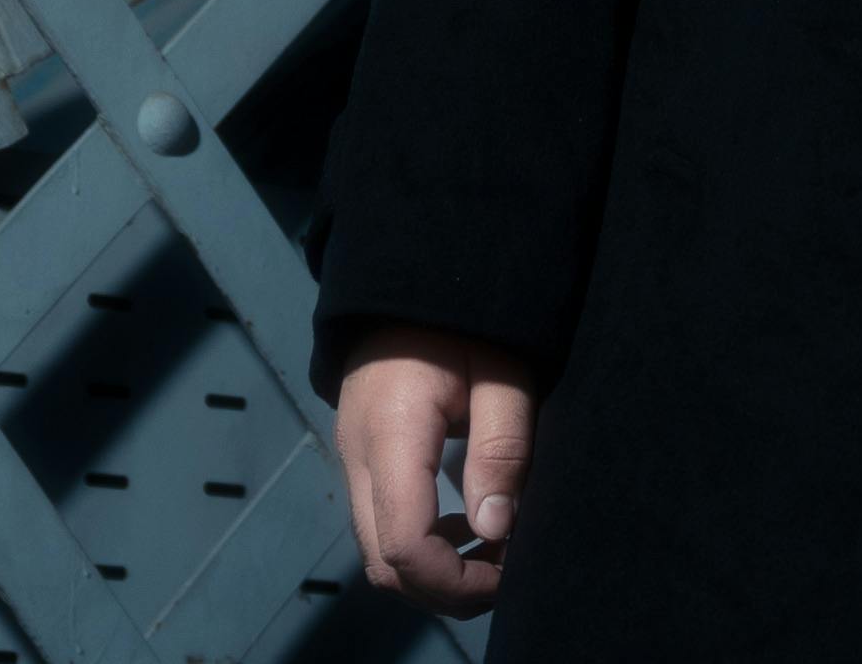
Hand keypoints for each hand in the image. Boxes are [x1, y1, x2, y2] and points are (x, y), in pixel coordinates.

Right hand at [336, 319, 536, 613]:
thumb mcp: (502, 373)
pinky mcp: (360, 457)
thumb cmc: (464, 317)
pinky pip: (379, 525)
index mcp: (391, 436)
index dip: (457, 579)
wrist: (410, 273)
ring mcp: (352, 458)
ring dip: (434, 572)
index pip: (406, 545)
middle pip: (383, 564)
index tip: (509, 571)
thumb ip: (501, 449)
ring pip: (377, 552)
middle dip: (446, 589)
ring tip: (494, 551)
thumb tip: (496, 530)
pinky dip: (421, 546)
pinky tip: (467, 524)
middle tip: (507, 573)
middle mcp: (357, 457)